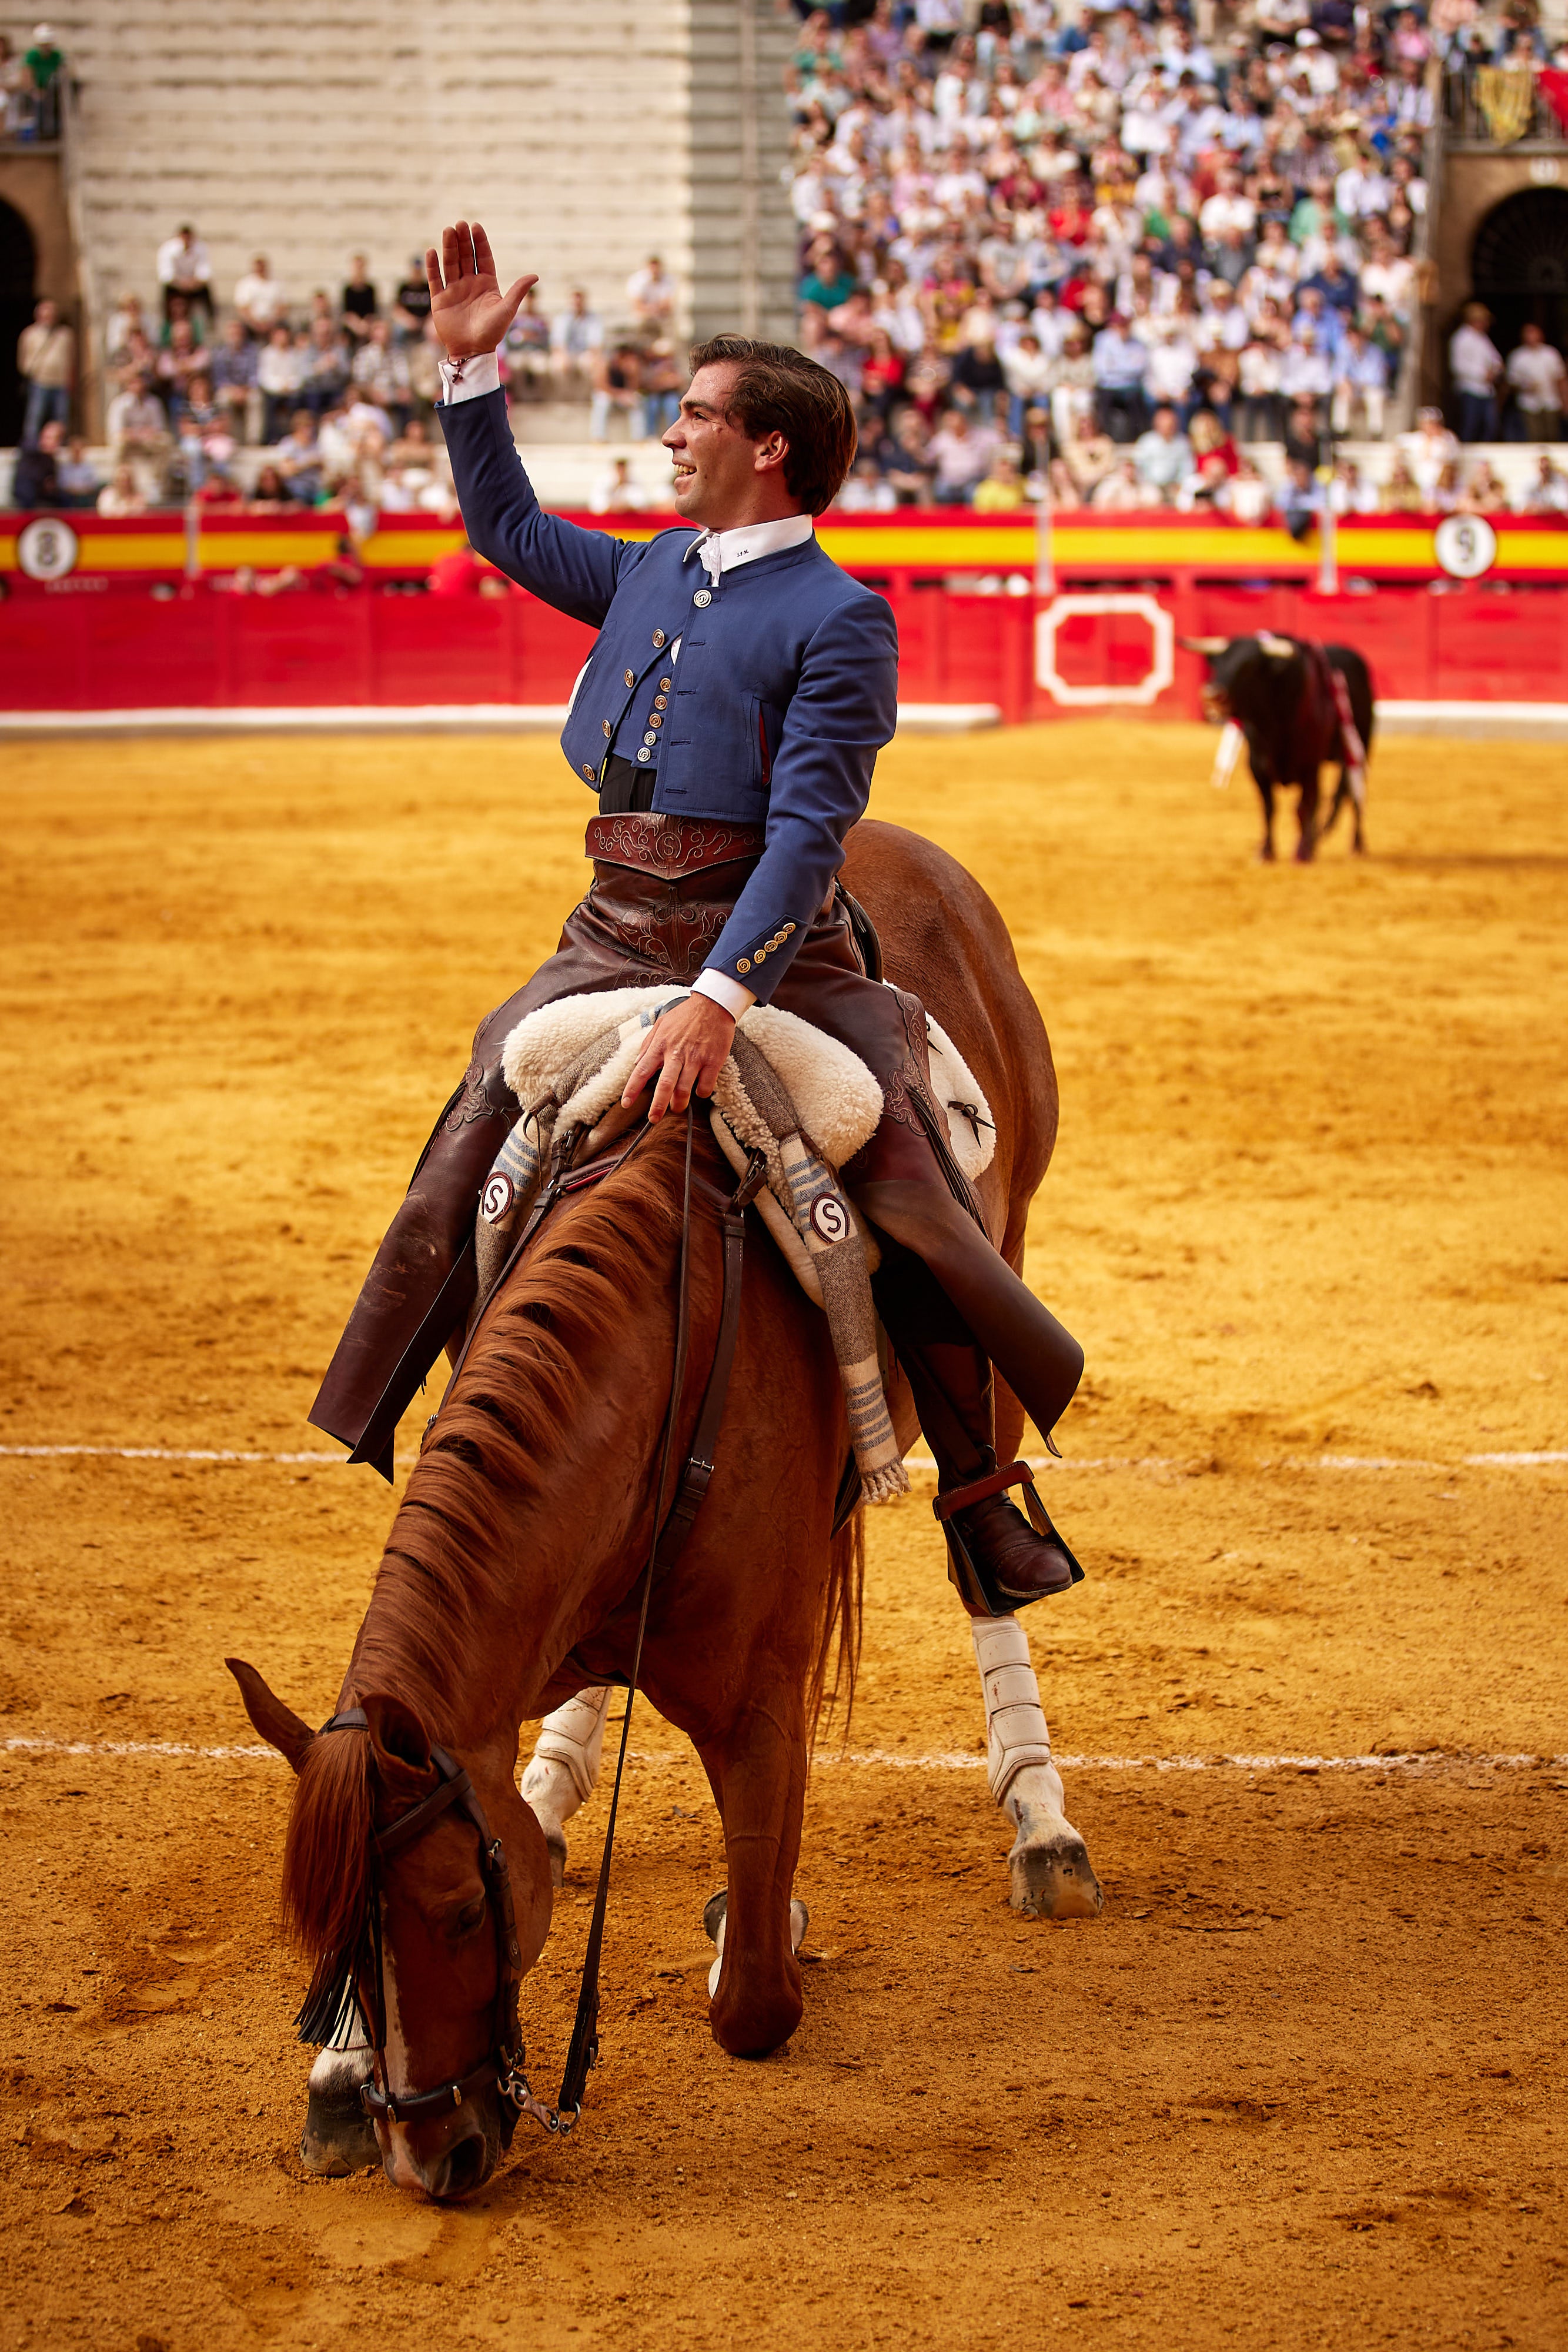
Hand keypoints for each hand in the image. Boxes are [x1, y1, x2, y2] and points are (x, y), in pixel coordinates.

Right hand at [424, 222, 536, 360]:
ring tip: (448, 231)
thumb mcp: (507, 310)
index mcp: (487, 284)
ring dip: (449, 248)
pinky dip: (433, 266)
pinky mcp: (440, 299)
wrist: (472, 352)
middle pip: (466, 257)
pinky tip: (432, 252)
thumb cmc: (492, 333)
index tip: (476, 226)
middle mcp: (470, 284)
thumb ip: (518, 291)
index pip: (483, 257)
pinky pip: (435, 279)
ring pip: (450, 264)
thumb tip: (535, 275)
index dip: (480, 242)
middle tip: (459, 224)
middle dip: (463, 240)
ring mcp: (454, 290)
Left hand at [621, 996, 736, 1122]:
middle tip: (654, 1119)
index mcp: (661, 1045)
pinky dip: (701, 1093)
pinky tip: (699, 1090)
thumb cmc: (686, 1015)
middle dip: (657, 1106)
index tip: (626, 1103)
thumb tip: (636, 1063)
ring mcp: (696, 1058)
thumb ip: (648, 1044)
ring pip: (685, 1089)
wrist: (713, 1004)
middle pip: (664, 1086)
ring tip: (677, 1107)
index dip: (632, 1089)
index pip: (641, 1071)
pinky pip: (706, 1086)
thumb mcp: (661, 1024)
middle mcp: (676, 1053)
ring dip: (680, 1103)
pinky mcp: (713, 1061)